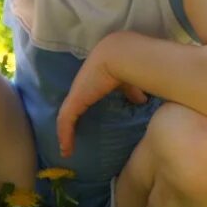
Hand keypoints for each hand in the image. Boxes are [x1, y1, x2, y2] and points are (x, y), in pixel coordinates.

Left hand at [55, 37, 147, 157]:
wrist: (120, 55)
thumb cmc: (126, 66)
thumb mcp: (129, 82)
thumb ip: (132, 91)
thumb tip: (141, 100)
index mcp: (92, 82)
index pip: (82, 97)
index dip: (82, 109)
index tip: (84, 123)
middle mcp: (81, 87)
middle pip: (71, 108)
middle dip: (69, 125)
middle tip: (69, 140)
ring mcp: (76, 94)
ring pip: (65, 118)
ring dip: (65, 134)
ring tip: (67, 150)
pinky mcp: (74, 102)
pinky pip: (65, 122)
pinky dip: (65, 136)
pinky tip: (67, 151)